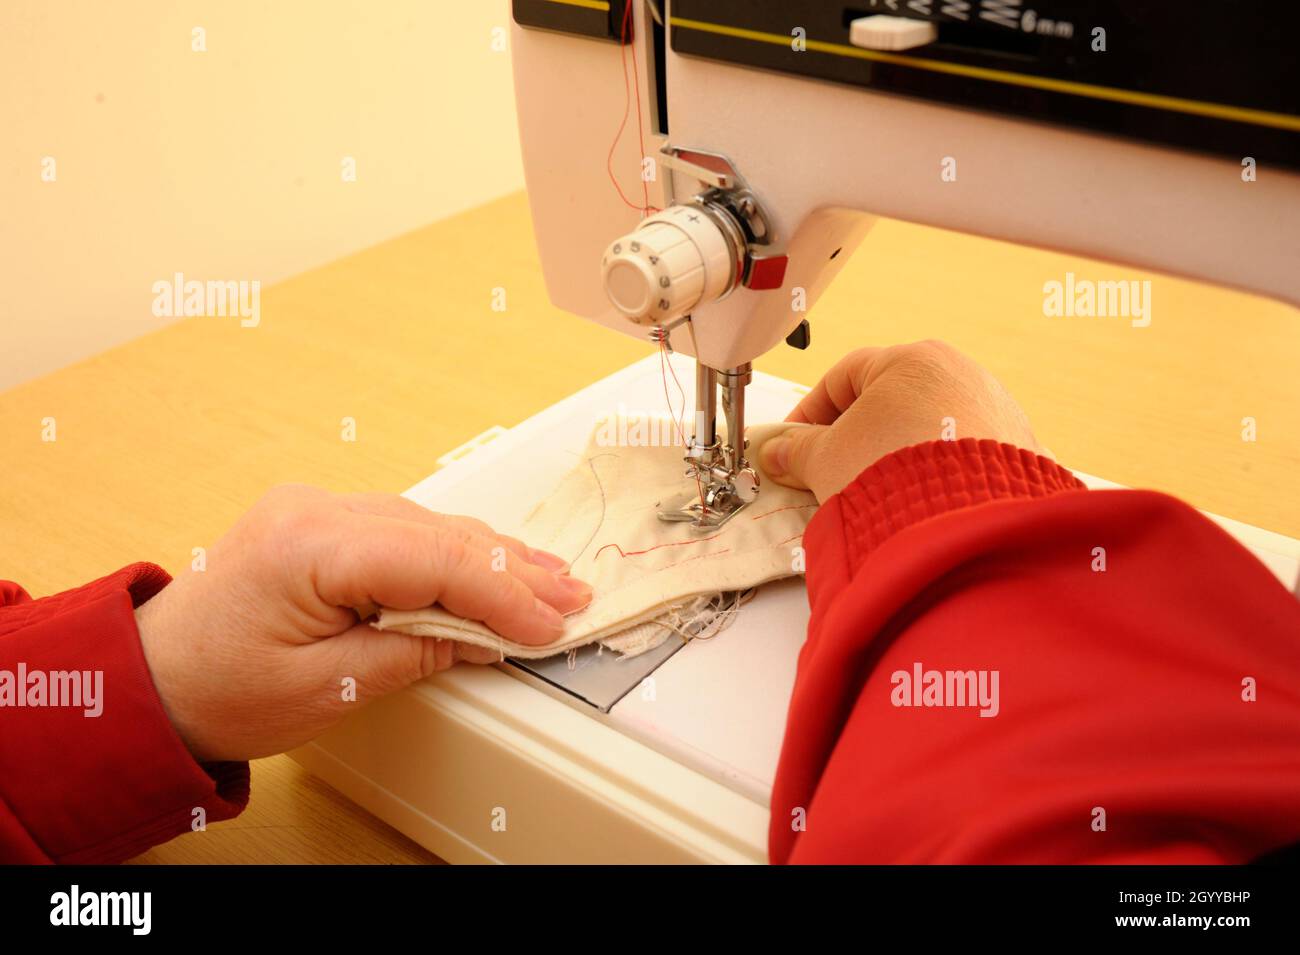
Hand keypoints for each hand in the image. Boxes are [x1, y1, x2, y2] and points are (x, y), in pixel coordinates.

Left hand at [134, 485, 590, 761]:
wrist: (151, 679)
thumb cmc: (218, 689)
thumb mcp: (329, 688)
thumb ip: (416, 652)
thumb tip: (485, 636)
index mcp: (309, 546)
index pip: (436, 559)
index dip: (503, 594)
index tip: (549, 624)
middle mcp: (315, 509)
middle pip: (441, 533)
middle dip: (512, 570)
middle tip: (571, 598)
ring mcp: (316, 507)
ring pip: (430, 524)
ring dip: (492, 556)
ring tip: (550, 581)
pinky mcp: (321, 520)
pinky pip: (406, 526)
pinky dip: (454, 550)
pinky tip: (493, 561)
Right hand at [760, 341, 1043, 502]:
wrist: (963, 523)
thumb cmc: (894, 476)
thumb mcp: (825, 461)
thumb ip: (796, 451)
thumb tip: (777, 451)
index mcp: (911, 360)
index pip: (843, 377)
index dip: (809, 412)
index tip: (792, 442)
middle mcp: (961, 373)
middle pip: (891, 399)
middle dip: (857, 435)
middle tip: (830, 470)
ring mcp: (996, 410)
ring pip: (931, 427)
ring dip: (899, 454)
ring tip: (876, 493)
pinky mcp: (1020, 450)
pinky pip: (966, 457)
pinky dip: (940, 473)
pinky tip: (920, 501)